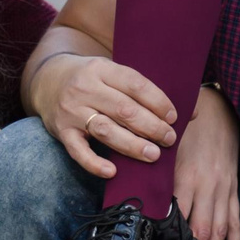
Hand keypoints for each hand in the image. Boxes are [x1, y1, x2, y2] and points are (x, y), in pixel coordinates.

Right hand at [37, 54, 178, 179]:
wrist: (47, 80)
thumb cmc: (92, 79)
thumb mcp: (113, 73)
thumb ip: (145, 90)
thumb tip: (192, 111)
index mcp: (102, 69)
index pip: (134, 84)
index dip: (157, 101)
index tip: (174, 117)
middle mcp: (85, 88)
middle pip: (124, 110)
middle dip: (151, 126)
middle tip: (169, 139)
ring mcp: (72, 111)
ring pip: (105, 130)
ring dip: (132, 145)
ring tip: (153, 155)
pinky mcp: (61, 132)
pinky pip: (78, 151)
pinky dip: (94, 163)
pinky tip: (112, 171)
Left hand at [173, 86, 239, 239]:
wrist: (221, 109)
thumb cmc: (188, 128)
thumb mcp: (169, 147)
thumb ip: (158, 171)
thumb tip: (141, 198)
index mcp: (189, 176)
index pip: (178, 214)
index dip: (171, 237)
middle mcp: (209, 186)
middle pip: (201, 228)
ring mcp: (224, 190)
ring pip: (220, 230)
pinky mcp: (233, 190)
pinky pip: (236, 221)